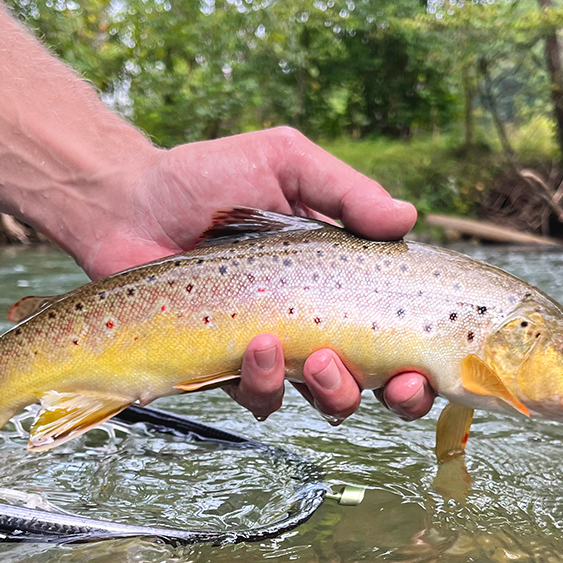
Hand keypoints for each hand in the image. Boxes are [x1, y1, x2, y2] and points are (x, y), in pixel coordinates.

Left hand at [53, 127, 434, 423]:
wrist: (128, 203)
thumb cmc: (207, 178)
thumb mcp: (284, 162)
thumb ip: (345, 190)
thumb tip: (408, 217)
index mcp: (342, 277)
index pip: (402, 325)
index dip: (428, 353)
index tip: (435, 360)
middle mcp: (316, 320)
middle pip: (380, 379)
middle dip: (399, 394)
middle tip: (392, 379)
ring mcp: (274, 349)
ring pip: (325, 400)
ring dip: (335, 391)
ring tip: (316, 358)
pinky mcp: (227, 368)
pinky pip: (259, 397)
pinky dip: (265, 382)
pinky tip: (256, 346)